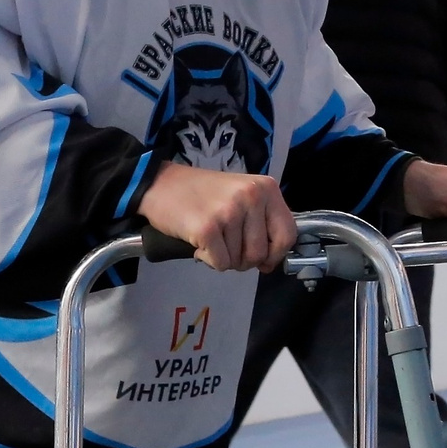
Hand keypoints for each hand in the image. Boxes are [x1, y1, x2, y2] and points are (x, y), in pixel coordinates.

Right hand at [137, 164, 297, 271]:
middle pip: (261, 253)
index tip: (263, 261)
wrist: (159, 183)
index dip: (276, 255)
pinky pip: (220, 263)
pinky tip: (198, 242)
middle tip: (225, 246)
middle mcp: (251, 196)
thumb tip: (270, 263)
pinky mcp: (208, 228)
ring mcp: (229, 211)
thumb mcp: (240, 195)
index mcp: (265, 188)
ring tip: (209, 237)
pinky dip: (208, 260)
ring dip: (223, 257)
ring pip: (239, 261)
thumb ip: (261, 222)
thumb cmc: (200, 193)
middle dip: (243, 259)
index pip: (287, 234)